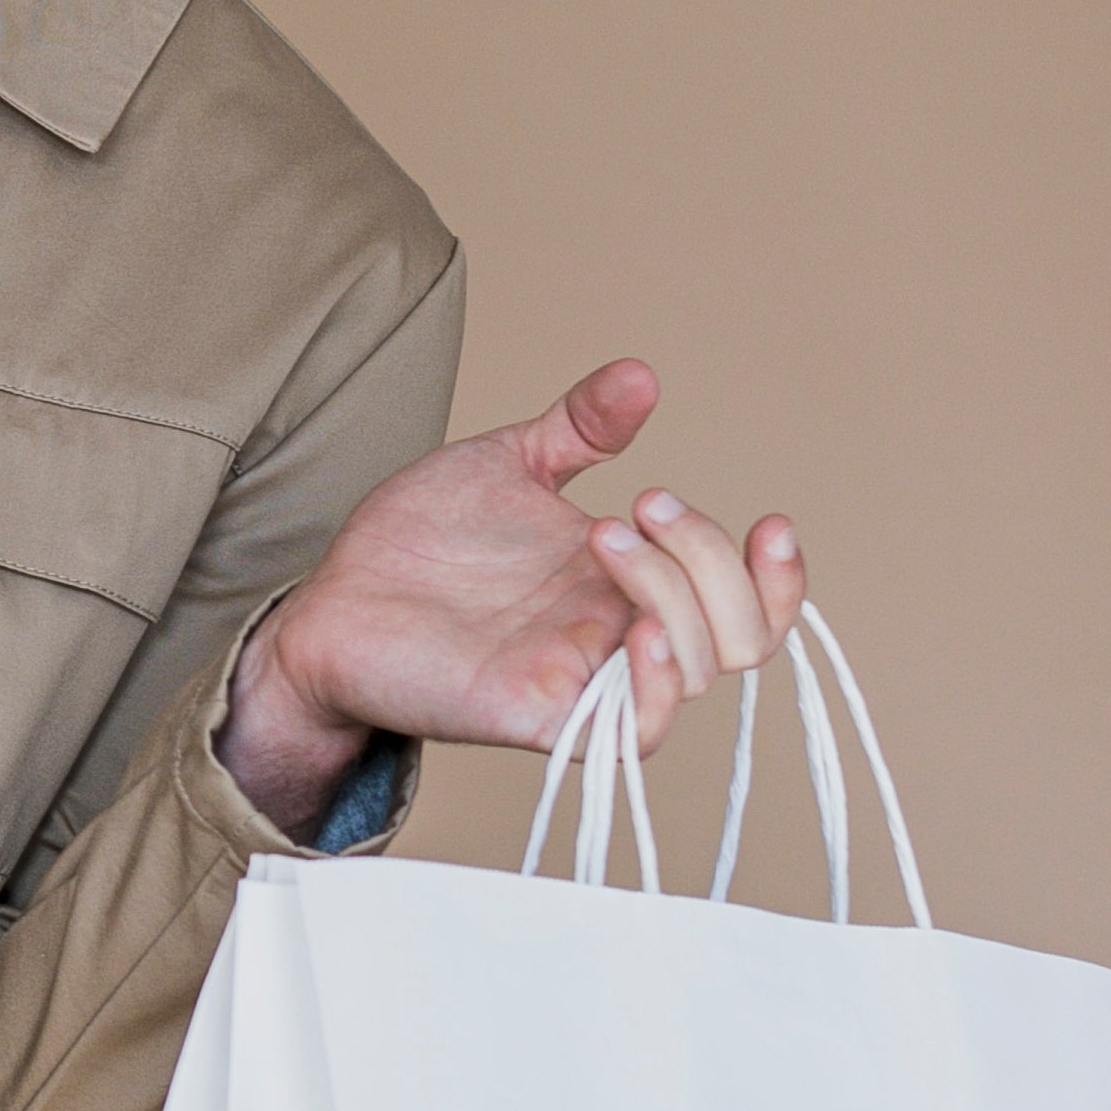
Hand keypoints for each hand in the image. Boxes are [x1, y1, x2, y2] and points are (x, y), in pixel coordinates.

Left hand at [217, 359, 807, 835]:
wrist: (329, 599)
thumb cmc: (415, 545)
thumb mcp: (505, 464)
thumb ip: (577, 428)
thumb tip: (641, 375)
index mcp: (626, 581)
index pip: (745, 602)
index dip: (780, 575)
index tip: (769, 521)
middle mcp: (616, 633)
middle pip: (739, 633)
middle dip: (711, 558)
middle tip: (643, 503)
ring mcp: (582, 676)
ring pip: (698, 671)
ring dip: (676, 593)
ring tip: (607, 533)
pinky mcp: (538, 714)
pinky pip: (631, 734)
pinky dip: (657, 687)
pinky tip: (638, 630)